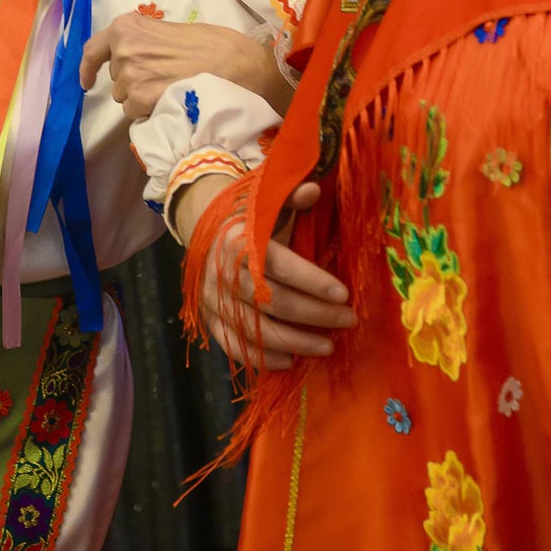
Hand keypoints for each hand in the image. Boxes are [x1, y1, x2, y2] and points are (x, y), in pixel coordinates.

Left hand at [81, 13, 290, 121]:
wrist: (237, 65)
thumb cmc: (214, 44)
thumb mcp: (171, 30)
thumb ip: (145, 41)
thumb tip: (136, 58)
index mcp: (127, 27)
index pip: (93, 50)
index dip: (88, 68)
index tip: (87, 82)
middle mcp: (123, 50)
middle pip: (116, 79)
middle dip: (133, 81)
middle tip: (164, 78)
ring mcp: (130, 77)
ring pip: (125, 99)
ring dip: (142, 98)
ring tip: (171, 89)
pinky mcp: (141, 100)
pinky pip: (135, 114)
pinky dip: (149, 112)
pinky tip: (171, 100)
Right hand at [177, 176, 355, 370]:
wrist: (202, 228)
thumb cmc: (245, 214)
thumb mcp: (264, 199)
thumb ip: (290, 196)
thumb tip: (314, 189)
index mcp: (238, 241)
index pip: (278, 265)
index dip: (312, 281)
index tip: (344, 294)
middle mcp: (222, 272)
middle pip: (271, 302)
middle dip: (314, 314)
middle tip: (347, 320)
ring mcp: (213, 299)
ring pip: (255, 329)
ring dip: (294, 342)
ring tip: (328, 346)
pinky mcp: (209, 318)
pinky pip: (233, 345)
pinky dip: (262, 358)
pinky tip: (291, 361)